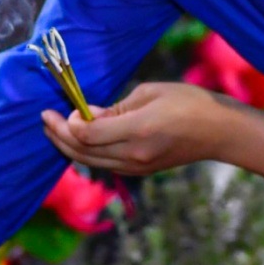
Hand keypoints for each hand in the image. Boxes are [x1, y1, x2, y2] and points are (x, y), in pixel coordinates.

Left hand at [42, 80, 223, 175]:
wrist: (219, 132)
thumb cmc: (188, 102)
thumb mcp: (149, 93)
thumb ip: (115, 107)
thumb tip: (88, 115)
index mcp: (136, 130)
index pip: (87, 135)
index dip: (67, 124)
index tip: (61, 108)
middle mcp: (133, 155)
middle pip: (82, 152)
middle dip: (58, 136)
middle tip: (44, 119)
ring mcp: (137, 167)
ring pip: (90, 163)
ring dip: (68, 148)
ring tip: (53, 131)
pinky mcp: (140, 171)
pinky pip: (104, 165)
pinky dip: (86, 154)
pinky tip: (78, 142)